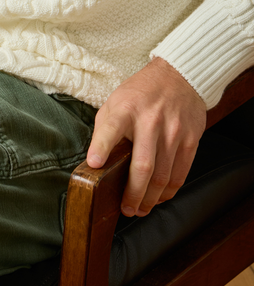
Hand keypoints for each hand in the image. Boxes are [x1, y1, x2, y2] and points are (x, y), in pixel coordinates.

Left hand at [86, 57, 206, 216]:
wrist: (179, 75)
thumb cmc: (140, 94)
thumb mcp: (115, 102)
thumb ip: (105, 129)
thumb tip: (96, 162)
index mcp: (126, 108)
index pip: (111, 128)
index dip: (101, 147)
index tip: (94, 164)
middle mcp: (151, 120)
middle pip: (143, 166)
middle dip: (133, 193)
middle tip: (126, 209)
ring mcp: (173, 131)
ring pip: (163, 176)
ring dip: (151, 198)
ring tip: (140, 209)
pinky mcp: (191, 139)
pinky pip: (180, 173)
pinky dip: (169, 191)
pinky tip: (159, 197)